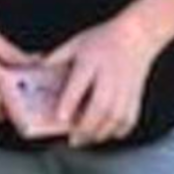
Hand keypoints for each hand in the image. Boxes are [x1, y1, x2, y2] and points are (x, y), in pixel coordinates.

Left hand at [41, 14, 160, 146]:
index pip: (79, 83)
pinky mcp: (135, 93)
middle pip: (100, 105)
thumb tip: (36, 72)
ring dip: (101, 132)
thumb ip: (57, 58)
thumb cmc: (103, 39)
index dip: (69, 102)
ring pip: (116, 116)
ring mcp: (125, 85)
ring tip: (87, 138)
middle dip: (86, 125)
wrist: (137, 34)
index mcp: (91, 60)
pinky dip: (119, 130)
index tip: (60, 118)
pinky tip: (107, 133)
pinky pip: (130, 117)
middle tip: (74, 138)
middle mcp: (110, 74)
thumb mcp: (76, 43)